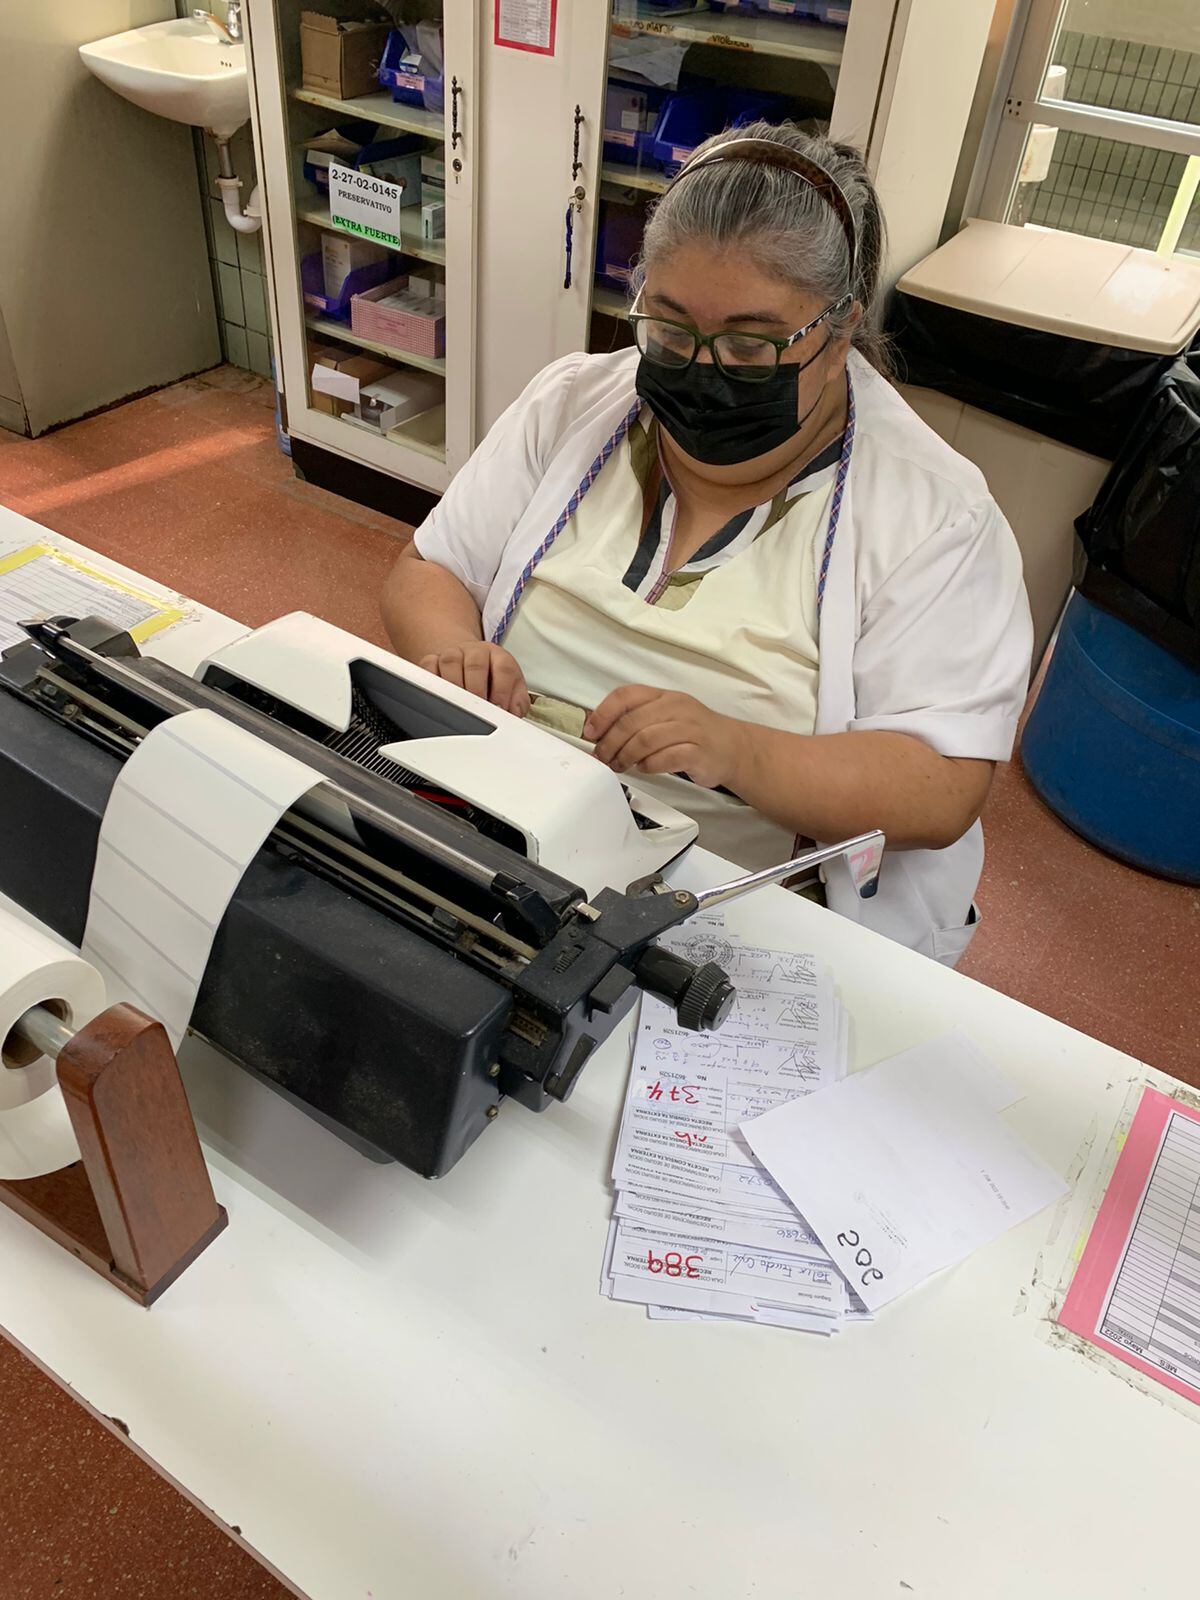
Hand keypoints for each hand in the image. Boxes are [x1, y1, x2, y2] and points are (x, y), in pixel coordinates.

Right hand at [419, 641, 529, 715]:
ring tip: (459, 708)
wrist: (468, 661)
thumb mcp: (512, 687)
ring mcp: (452, 654)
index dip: (503, 691)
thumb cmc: (491, 679)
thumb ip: (518, 702)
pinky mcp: (432, 660)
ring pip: (450, 663)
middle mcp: (475, 651)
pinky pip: (428, 666)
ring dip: (455, 688)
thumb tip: (515, 713)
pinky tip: (439, 698)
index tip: (500, 709)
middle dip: (477, 690)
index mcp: (498, 656)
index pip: (504, 669)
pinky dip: (432, 682)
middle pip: (476, 664)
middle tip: (478, 710)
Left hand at [584, 685, 745, 788]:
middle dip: (610, 742)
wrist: (733, 747)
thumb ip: (635, 719)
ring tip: (620, 765)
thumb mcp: (665, 716)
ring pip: (646, 740)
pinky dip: (649, 766)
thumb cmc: (693, 733)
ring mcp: (689, 728)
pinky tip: (645, 768)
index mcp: (664, 696)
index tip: (590, 732)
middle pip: (632, 722)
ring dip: (626, 756)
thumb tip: (596, 729)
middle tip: (602, 757)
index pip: (626, 696)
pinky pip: (666, 758)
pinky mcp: (699, 751)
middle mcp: (676, 708)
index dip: (603, 713)